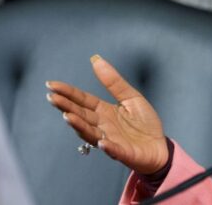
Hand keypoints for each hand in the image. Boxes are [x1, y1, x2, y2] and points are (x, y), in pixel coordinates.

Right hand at [46, 54, 168, 174]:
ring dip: (79, 126)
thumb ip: (114, 82)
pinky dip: (108, 147)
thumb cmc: (144, 122)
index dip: (68, 93)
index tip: (51, 84)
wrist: (160, 146)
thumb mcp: (131, 97)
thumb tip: (96, 59)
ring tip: (68, 117)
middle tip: (52, 98)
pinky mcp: (124, 153)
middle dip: (66, 107)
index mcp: (104, 111)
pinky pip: (114, 150)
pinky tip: (101, 142)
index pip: (82, 100)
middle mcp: (102, 126)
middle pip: (81, 115)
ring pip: (91, 133)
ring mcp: (111, 140)